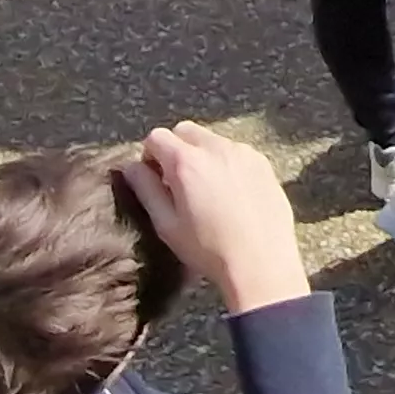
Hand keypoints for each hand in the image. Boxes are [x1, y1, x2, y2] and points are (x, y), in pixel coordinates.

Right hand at [122, 122, 312, 312]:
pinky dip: (226, 163)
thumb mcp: (167, 225)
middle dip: (175, 149)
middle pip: (185, 131)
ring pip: (212, 140)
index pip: (157, 136)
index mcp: (187, 161)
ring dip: (202, 155)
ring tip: (207, 191)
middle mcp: (216, 148)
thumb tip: (131, 167)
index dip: (150, 156)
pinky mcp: (263, 162)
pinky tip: (231, 194)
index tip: (156, 179)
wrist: (261, 262)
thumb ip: (146, 190)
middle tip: (178, 182)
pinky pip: (236, 152)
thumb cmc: (209, 249)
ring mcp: (243, 152)